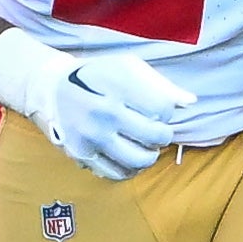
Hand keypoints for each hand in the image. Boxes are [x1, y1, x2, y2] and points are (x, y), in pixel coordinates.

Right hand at [0, 26, 194, 180]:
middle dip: (162, 135)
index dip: (167, 112)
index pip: (163, 110)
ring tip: (144, 145)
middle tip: (156, 131)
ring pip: (139, 161)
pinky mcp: (81, 156)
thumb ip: (159, 84)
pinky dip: (129, 169)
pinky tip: (129, 158)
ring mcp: (91, 138)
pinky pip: (117, 174)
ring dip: (149, 155)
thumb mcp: (126, 68)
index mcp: (116, 88)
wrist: (52, 90)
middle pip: (155, 137)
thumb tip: (190, 103)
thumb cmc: (96, 76)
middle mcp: (103, 115)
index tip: (157, 109)